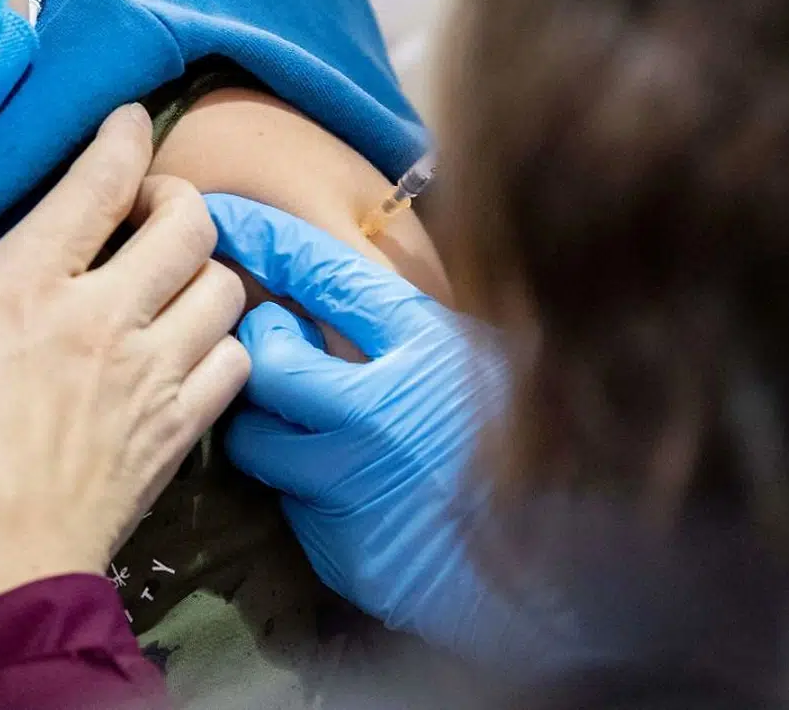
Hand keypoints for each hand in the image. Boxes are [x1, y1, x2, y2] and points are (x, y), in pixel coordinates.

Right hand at [0, 106, 248, 635]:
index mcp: (26, 287)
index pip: (100, 181)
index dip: (123, 136)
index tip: (128, 123)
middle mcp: (104, 315)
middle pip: (189, 221)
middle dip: (177, 200)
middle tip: (148, 215)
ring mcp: (153, 370)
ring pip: (224, 286)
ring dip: (203, 272)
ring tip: (172, 283)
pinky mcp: (181, 425)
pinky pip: (236, 359)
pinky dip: (223, 344)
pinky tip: (190, 349)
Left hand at [206, 194, 545, 666]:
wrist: (561, 570)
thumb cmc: (525, 445)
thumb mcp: (484, 360)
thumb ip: (414, 327)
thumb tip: (337, 282)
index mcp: (426, 349)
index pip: (324, 275)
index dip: (267, 241)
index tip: (226, 219)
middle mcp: (380, 412)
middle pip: (269, 360)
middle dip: (261, 346)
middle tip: (276, 345)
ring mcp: (353, 482)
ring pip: (259, 438)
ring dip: (268, 423)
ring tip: (308, 422)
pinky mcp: (337, 544)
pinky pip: (291, 502)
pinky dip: (306, 487)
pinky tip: (347, 487)